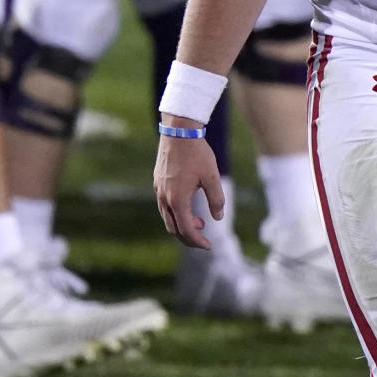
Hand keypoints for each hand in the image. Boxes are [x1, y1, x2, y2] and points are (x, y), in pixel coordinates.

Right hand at [153, 126, 224, 249]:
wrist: (178, 131)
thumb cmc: (197, 153)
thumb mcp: (212, 176)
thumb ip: (216, 199)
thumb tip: (218, 218)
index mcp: (177, 199)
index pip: (186, 230)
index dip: (197, 241)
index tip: (208, 246)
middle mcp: (164, 198)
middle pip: (174, 228)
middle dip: (188, 237)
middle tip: (203, 238)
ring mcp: (159, 190)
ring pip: (167, 217)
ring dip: (182, 224)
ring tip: (199, 222)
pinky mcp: (157, 182)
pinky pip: (164, 206)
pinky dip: (175, 213)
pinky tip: (188, 205)